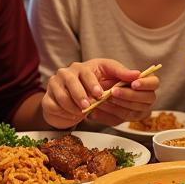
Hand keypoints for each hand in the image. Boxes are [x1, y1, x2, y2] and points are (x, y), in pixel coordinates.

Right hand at [42, 58, 158, 127]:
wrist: (70, 100)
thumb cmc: (91, 88)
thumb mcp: (107, 79)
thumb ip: (121, 75)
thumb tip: (138, 74)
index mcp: (83, 67)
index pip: (87, 71)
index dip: (93, 83)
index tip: (99, 93)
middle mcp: (66, 72)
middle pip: (71, 81)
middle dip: (81, 95)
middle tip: (88, 106)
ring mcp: (54, 84)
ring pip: (61, 95)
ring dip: (72, 106)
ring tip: (81, 113)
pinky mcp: (47, 98)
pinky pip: (53, 106)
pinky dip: (63, 113)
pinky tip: (71, 116)